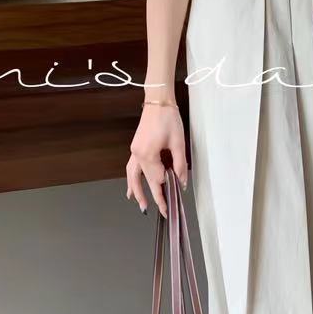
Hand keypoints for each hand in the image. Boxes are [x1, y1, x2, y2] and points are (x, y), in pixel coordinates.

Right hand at [125, 103, 187, 218]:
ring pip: (133, 176)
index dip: (166, 190)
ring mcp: (135, 151)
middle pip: (145, 181)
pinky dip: (132, 179)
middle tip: (160, 212)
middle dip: (152, 197)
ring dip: (136, 191)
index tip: (171, 203)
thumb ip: (180, 164)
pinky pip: (131, 168)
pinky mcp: (136, 148)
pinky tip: (130, 188)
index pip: (158, 179)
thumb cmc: (168, 118)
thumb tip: (181, 181)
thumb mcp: (178, 142)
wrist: (158, 101)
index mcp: (148, 154)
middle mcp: (138, 155)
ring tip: (141, 206)